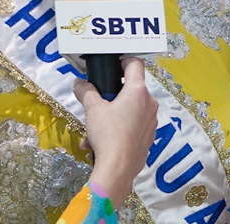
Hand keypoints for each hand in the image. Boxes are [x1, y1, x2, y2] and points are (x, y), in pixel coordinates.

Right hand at [73, 56, 157, 207]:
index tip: (111, 67)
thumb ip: (86, 92)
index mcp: (138, 91)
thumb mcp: (92, 109)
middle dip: (112, 95)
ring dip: (112, 115)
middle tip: (96, 103)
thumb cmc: (107, 134)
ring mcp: (151, 121)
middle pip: (131, 89)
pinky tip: (101, 142)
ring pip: (130, 110)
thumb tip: (78, 84)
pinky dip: (118, 129)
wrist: (118, 169)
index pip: (135, 64)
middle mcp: (149, 103)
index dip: (123, 61)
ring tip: (93, 131)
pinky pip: (132, 126)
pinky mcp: (149, 137)